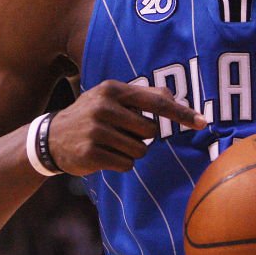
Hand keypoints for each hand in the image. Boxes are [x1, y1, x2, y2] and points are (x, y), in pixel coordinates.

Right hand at [47, 80, 205, 175]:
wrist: (52, 138)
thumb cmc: (92, 115)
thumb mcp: (112, 97)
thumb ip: (144, 95)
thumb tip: (174, 97)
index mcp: (113, 89)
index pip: (157, 102)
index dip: (182, 113)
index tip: (203, 122)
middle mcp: (104, 107)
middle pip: (151, 131)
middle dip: (142, 136)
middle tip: (121, 132)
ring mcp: (96, 131)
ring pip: (140, 150)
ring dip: (131, 151)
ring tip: (110, 143)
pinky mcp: (91, 153)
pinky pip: (126, 165)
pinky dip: (120, 163)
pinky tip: (103, 155)